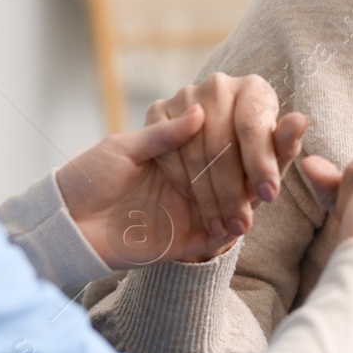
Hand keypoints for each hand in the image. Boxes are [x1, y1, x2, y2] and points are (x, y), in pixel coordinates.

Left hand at [54, 93, 298, 267]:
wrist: (62, 223)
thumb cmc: (88, 177)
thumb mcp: (126, 148)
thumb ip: (165, 134)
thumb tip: (202, 111)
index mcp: (181, 154)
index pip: (226, 140)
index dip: (253, 132)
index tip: (280, 115)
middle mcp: (192, 182)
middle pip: (241, 170)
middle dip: (266, 157)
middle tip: (290, 134)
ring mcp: (191, 211)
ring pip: (238, 200)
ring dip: (257, 191)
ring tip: (277, 174)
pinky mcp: (184, 241)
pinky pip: (216, 236)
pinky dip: (233, 226)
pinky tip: (252, 212)